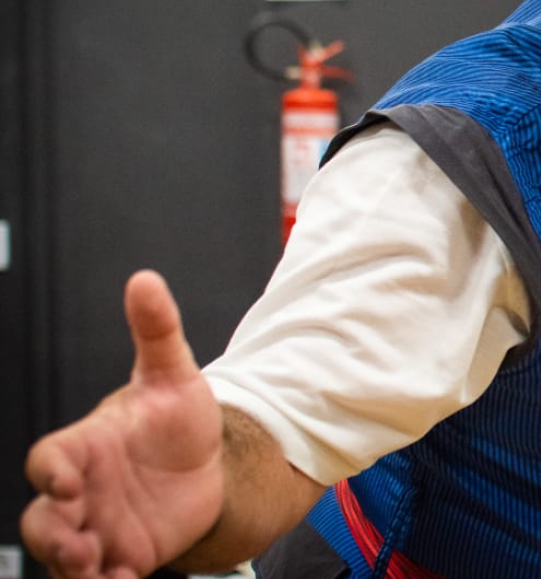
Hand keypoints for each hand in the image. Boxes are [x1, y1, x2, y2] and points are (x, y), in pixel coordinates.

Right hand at [22, 271, 224, 578]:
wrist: (211, 467)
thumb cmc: (178, 420)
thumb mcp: (174, 375)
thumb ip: (156, 331)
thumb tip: (144, 279)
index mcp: (84, 448)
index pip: (47, 461)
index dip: (51, 473)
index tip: (70, 482)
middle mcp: (81, 492)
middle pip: (40, 520)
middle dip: (53, 535)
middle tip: (81, 546)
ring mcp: (97, 527)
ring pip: (62, 555)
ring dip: (73, 566)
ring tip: (101, 570)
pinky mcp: (122, 557)